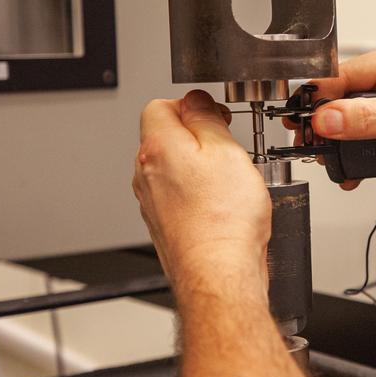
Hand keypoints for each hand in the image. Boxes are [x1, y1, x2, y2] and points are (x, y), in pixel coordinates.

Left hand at [133, 91, 270, 304]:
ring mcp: (152, 202)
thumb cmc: (223, 221)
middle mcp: (146, 174)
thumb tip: (196, 101)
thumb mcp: (225, 149)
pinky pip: (180, 197)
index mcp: (157, 148)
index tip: (216, 118)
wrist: (218, 274)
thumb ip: (206, 116)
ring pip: (175, 169)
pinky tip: (223, 208)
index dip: (192, 106)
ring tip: (229, 184)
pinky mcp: (164, 224)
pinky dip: (200, 196)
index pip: (161, 105)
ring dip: (201, 169)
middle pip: (167, 137)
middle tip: (228, 151)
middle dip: (198, 139)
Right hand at [301, 39, 375, 197]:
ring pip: (346, 124)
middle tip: (307, 138)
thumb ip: (367, 117)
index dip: (321, 94)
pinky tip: (348, 170)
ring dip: (336, 143)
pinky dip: (350, 160)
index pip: (345, 72)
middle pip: (340, 98)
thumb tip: (328, 118)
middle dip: (324, 122)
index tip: (301, 115)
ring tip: (326, 156)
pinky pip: (359, 146)